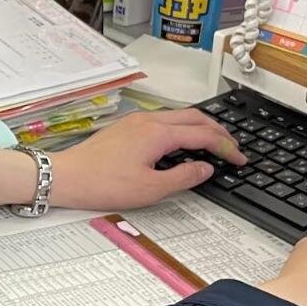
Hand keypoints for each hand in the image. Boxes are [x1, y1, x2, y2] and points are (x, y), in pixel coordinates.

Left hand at [47, 109, 243, 210]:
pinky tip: (182, 142)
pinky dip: (182, 128)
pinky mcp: (126, 127)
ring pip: (179, 116)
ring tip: (213, 143)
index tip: (240, 158)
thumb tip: (205, 168)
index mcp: (158, 133)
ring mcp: (136, 121)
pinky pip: (164, 120)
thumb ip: (183, 177)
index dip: (226, 146)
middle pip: (195, 118)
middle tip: (233, 146)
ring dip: (200, 127)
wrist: (66, 177)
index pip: (204, 135)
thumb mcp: (150, 189)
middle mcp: (149, 121)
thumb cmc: (102, 183)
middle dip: (218, 130)